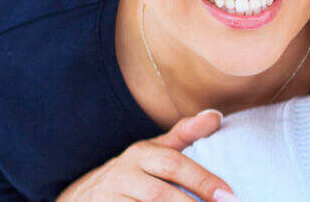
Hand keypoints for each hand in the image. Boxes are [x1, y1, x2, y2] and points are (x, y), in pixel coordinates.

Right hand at [59, 110, 236, 201]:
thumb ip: (184, 135)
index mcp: (140, 154)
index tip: (228, 195)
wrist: (81, 197)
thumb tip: (216, 116)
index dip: (202, 180)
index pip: (174, 164)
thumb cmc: (130, 173)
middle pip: (159, 193)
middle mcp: (123, 175)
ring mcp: (111, 197)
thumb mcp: (152, 151)